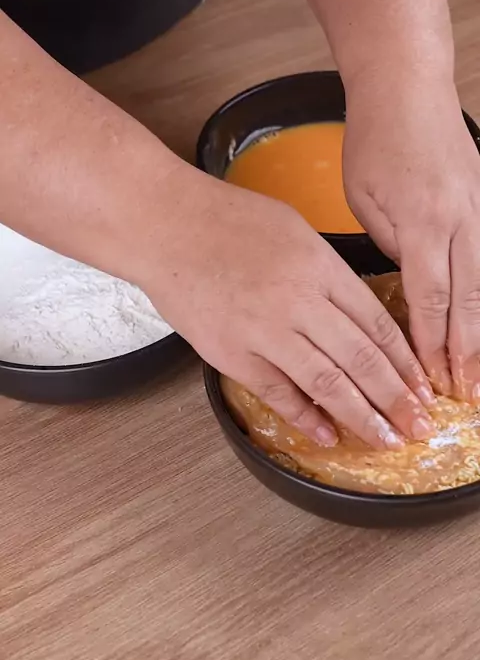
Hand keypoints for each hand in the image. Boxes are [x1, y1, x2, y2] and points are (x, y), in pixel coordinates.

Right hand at [142, 163, 434, 447]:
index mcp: (320, 267)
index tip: (420, 385)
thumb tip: (354, 310)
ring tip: (386, 439)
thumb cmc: (224, 220)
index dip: (404, 362)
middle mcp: (300, 301)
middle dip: (396, 398)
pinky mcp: (233, 354)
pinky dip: (306, 418)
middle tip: (417, 425)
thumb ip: (327, 272)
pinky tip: (328, 435)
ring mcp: (265, 331)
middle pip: (362, 359)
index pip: (377, 324)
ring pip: (328, 383)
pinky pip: (278, 393)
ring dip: (362, 416)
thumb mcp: (293, 229)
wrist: (165, 226)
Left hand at [343, 75, 479, 401]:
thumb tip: (409, 281)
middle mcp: (461, 221)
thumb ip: (389, 245)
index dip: (431, 343)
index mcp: (423, 223)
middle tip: (466, 392)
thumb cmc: (376, 140)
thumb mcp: (363, 198)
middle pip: (468, 299)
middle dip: (467, 350)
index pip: (430, 299)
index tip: (431, 377)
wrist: (407, 87)